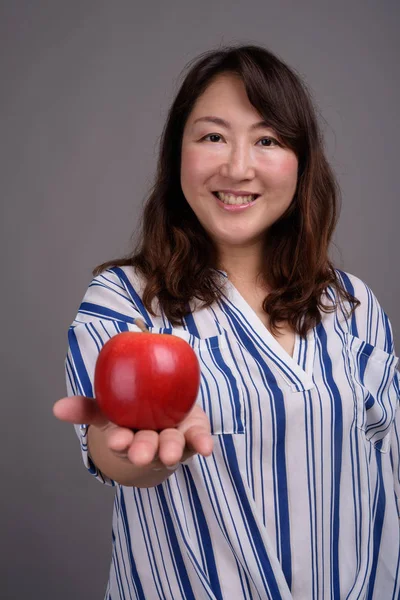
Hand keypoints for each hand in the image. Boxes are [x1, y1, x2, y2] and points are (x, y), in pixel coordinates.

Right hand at [54, 319, 212, 468]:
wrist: (164, 409)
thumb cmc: (132, 411)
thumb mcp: (107, 408)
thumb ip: (86, 408)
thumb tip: (57, 408)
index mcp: (128, 436)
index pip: (121, 440)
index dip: (119, 441)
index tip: (117, 440)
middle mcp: (151, 442)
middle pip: (146, 447)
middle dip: (143, 451)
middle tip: (141, 455)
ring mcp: (173, 439)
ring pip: (171, 445)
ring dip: (170, 450)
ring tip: (170, 454)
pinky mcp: (193, 433)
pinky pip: (198, 438)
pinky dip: (202, 443)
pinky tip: (207, 448)